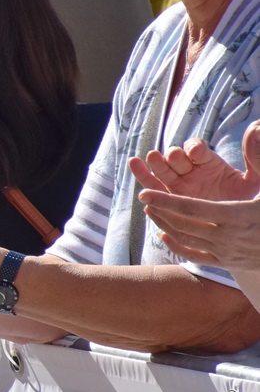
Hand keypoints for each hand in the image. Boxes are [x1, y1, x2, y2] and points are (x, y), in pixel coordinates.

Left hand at [134, 121, 259, 267]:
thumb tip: (255, 129)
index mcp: (237, 216)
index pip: (191, 209)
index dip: (165, 201)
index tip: (143, 193)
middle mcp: (227, 237)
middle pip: (183, 224)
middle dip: (161, 210)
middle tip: (145, 196)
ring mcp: (226, 252)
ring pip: (185, 240)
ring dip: (165, 224)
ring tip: (151, 210)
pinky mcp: (227, 262)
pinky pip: (195, 256)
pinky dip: (177, 246)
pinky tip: (165, 235)